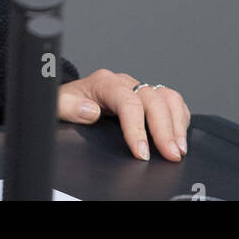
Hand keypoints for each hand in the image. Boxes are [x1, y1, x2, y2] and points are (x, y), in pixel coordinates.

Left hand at [57, 70, 189, 161]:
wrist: (70, 98)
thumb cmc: (66, 103)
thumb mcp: (58, 105)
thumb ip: (69, 107)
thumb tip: (91, 112)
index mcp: (104, 83)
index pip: (127, 101)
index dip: (137, 128)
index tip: (142, 152)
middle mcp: (125, 83)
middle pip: (153, 100)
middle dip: (164, 129)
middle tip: (170, 155)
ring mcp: (138, 88)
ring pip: (167, 97)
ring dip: (176, 123)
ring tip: (179, 149)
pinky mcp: (147, 97)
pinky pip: (171, 100)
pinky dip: (179, 117)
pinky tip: (180, 136)